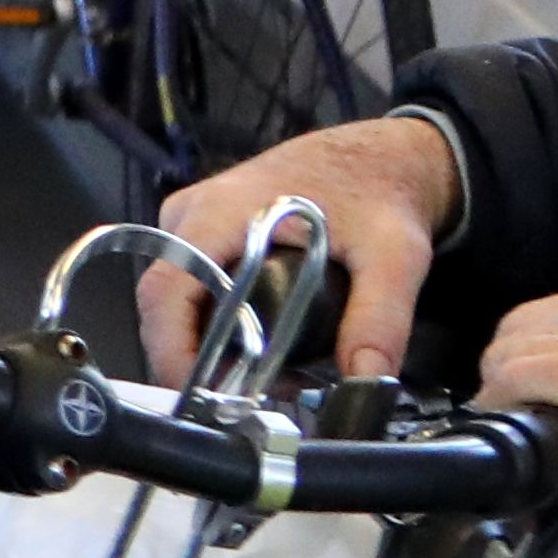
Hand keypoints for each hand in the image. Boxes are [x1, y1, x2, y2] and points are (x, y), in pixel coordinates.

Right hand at [141, 110, 462, 382]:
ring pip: (171, 296)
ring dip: (200, 342)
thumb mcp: (395, 258)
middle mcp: (192, 212)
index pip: (166, 289)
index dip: (172, 350)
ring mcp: (191, 217)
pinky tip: (248, 344)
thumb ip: (380, 321)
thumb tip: (365, 385)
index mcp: (223, 211)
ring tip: (253, 376)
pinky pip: (186, 284)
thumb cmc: (380, 193)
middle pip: (162, 300)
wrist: (380, 157)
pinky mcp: (201, 227)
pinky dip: (208, 321)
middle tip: (240, 400)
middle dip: (191, 358)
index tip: (202, 398)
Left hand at [477, 279, 557, 557]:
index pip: (536, 319)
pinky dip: (520, 413)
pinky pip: (549, 379)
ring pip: (527, 353)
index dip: (514, 377)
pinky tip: (543, 460)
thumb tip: (533, 403)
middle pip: (521, 332)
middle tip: (545, 455)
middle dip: (511, 395)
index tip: (530, 424)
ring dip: (517, 416)